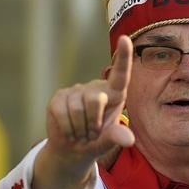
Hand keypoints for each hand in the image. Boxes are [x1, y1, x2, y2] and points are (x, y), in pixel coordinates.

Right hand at [43, 35, 135, 170]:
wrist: (72, 150)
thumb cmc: (96, 142)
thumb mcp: (108, 142)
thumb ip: (117, 137)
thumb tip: (128, 140)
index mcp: (115, 94)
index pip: (121, 74)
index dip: (123, 57)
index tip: (125, 39)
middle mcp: (96, 88)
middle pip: (96, 100)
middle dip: (94, 123)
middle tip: (92, 134)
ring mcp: (76, 91)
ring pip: (77, 109)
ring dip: (80, 129)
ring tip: (80, 133)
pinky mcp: (59, 97)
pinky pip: (62, 112)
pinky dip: (67, 128)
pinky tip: (69, 131)